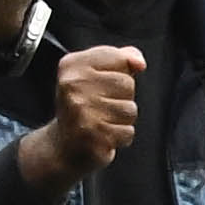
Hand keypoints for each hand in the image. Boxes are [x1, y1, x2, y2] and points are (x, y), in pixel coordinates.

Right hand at [43, 45, 142, 169]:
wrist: (65, 146)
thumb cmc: (85, 106)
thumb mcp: (97, 73)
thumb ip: (121, 59)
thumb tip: (139, 63)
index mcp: (72, 65)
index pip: (120, 58)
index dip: (121, 72)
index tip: (104, 83)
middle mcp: (73, 86)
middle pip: (128, 84)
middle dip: (123, 98)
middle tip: (101, 107)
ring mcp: (81, 112)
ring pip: (130, 110)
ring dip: (122, 119)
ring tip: (103, 121)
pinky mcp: (93, 136)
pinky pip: (128, 132)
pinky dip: (120, 137)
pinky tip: (104, 135)